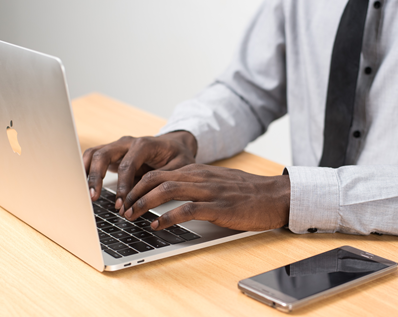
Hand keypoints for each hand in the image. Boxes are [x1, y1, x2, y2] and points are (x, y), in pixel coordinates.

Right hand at [83, 131, 197, 208]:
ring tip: (84, 193)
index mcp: (144, 144)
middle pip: (104, 155)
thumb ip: (163, 179)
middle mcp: (127, 143)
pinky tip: (83, 186)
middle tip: (93, 197)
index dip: (123, 186)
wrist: (175, 145)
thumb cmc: (178, 156)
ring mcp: (117, 146)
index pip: (127, 165)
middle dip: (96, 177)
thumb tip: (149, 197)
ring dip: (87, 173)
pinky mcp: (111, 154)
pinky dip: (85, 170)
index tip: (122, 203)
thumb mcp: (179, 167)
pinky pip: (93, 158)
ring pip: (94, 154)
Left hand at [121, 164, 290, 231]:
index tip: (125, 198)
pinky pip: (187, 209)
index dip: (137, 185)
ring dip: (144, 203)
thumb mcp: (218, 181)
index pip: (158, 172)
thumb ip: (197, 183)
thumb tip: (173, 191)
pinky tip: (157, 225)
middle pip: (156, 178)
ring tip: (132, 216)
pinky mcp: (219, 207)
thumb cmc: (247, 192)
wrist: (275, 195)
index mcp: (198, 171)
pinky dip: (167, 217)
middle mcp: (200, 177)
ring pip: (167, 190)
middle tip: (122, 208)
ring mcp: (209, 191)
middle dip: (134, 193)